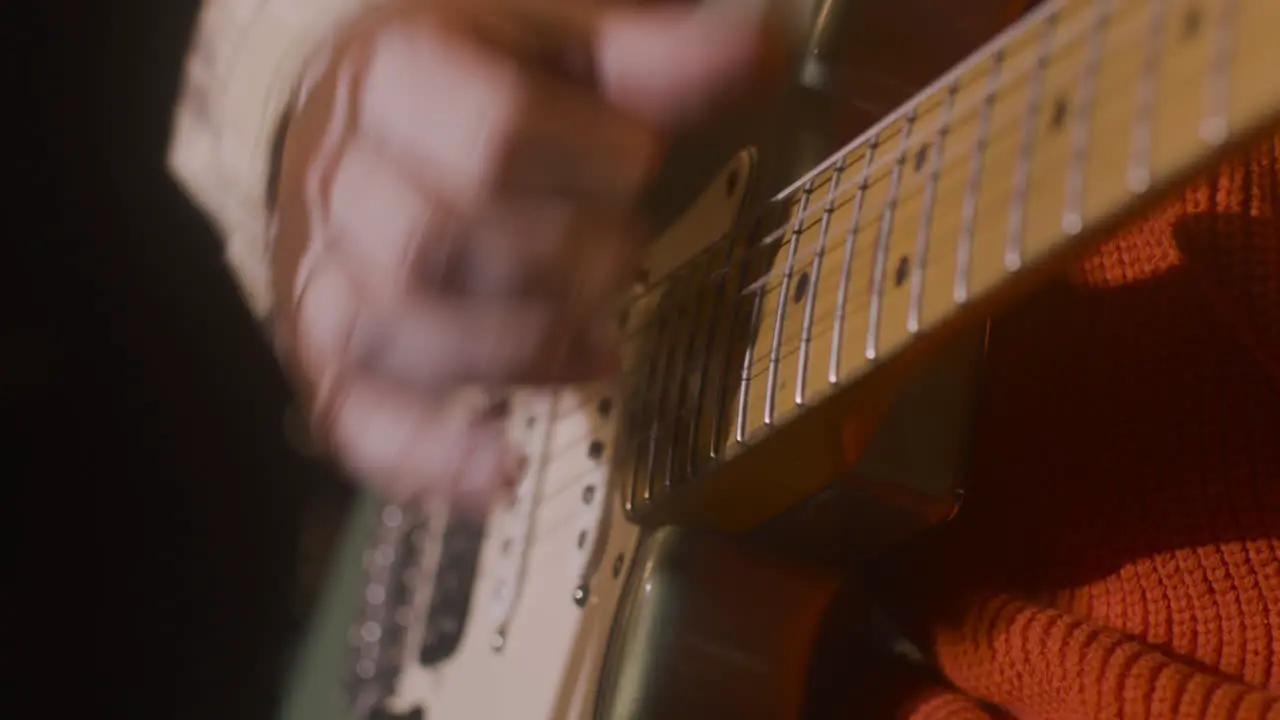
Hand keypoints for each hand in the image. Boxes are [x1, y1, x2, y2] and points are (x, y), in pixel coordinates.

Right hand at [271, 0, 778, 512]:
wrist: (344, 122)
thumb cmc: (462, 79)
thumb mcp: (549, 43)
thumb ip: (646, 59)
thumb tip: (761, 52)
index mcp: (394, 75)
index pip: (488, 133)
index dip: (588, 160)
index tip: (643, 161)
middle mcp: (341, 178)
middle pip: (438, 241)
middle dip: (564, 263)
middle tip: (629, 254)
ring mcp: (322, 275)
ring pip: (400, 334)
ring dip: (520, 353)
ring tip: (600, 347)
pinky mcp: (324, 358)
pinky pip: (353, 422)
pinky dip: (427, 458)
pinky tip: (501, 468)